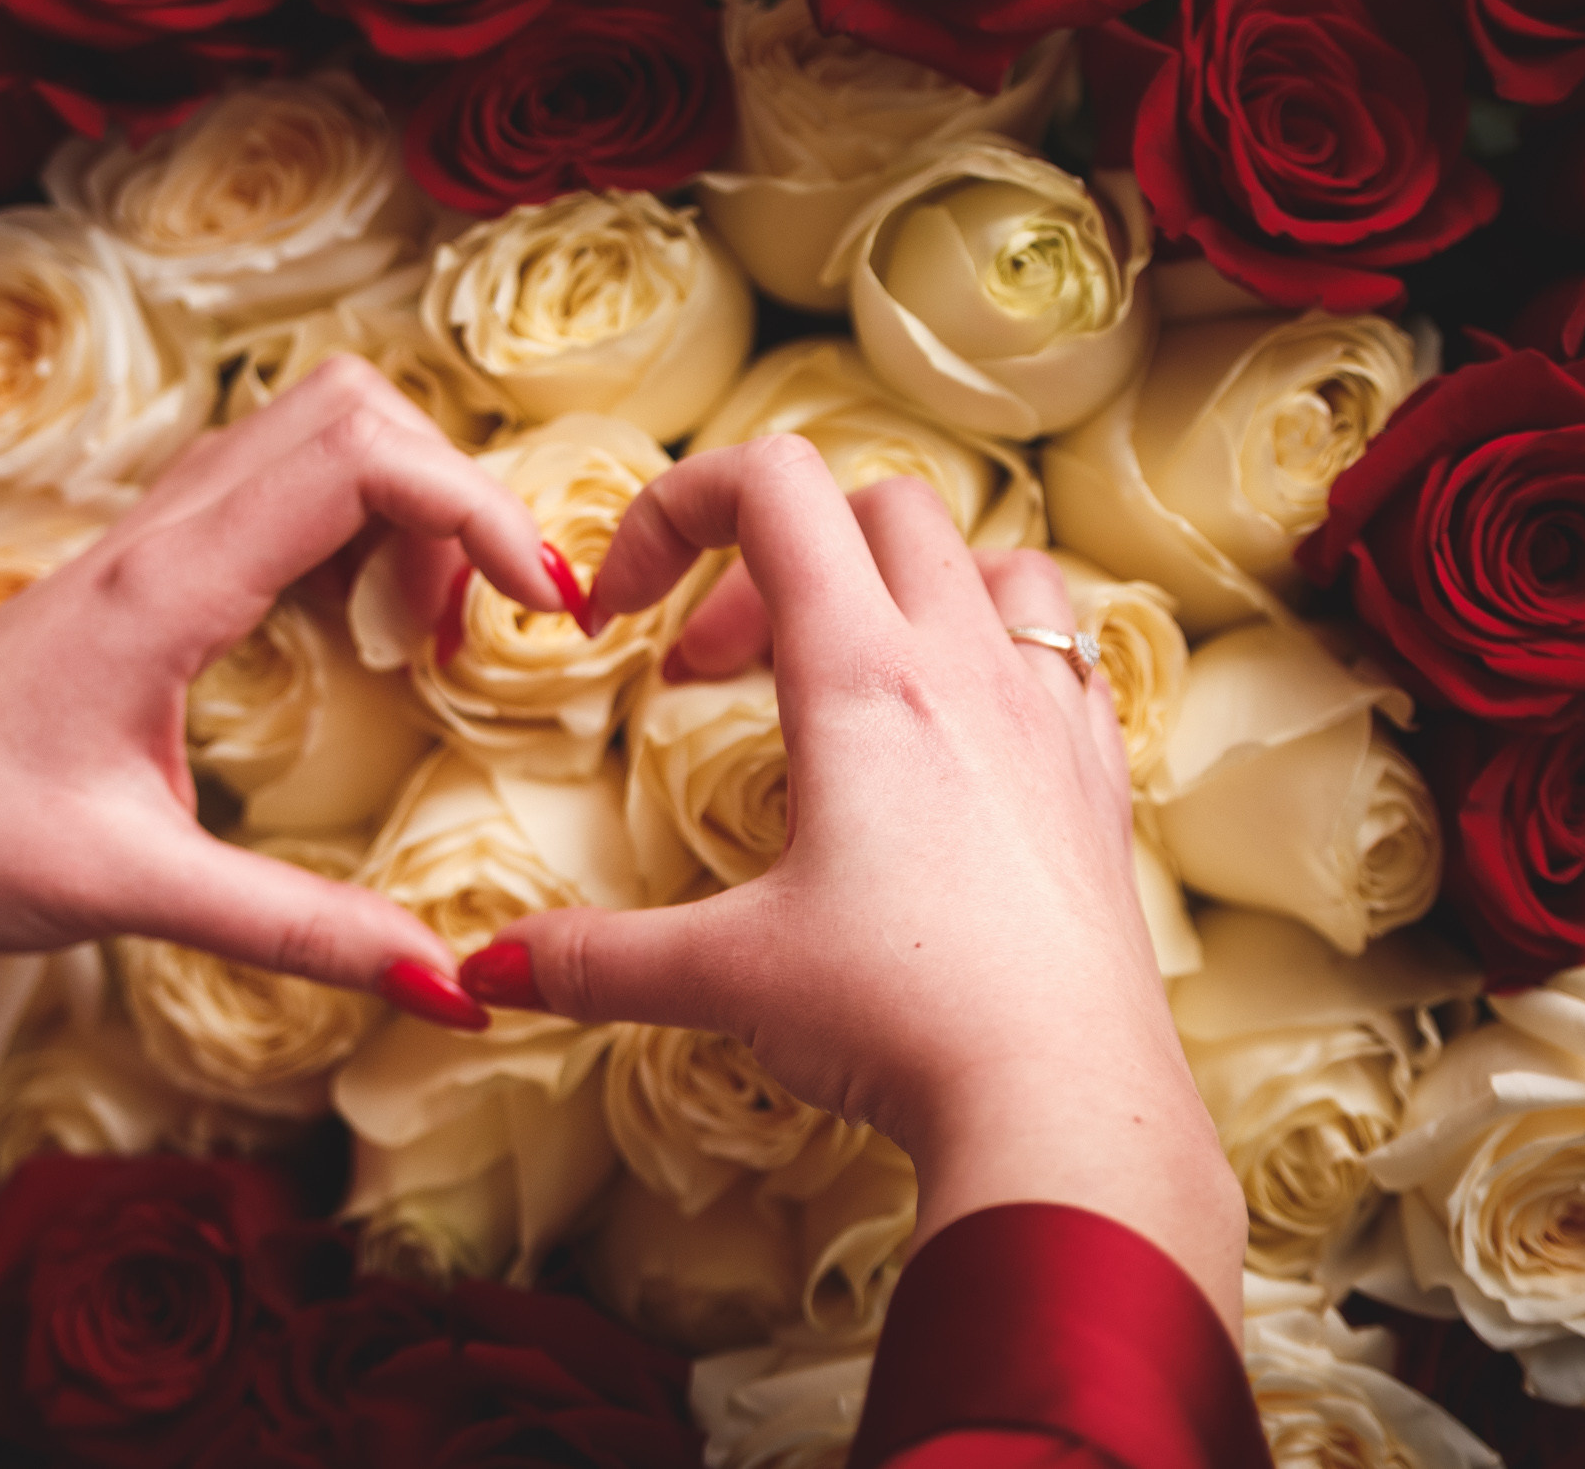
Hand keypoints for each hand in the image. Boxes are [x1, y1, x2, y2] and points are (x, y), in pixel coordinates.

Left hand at [0, 359, 568, 1059]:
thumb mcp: (129, 892)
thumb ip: (296, 930)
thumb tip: (449, 980)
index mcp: (168, 586)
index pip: (364, 460)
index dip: (481, 509)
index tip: (545, 610)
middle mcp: (163, 531)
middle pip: (354, 409)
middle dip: (456, 493)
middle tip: (485, 626)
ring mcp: (148, 538)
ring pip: (314, 434)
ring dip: (403, 506)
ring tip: (424, 638)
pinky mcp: (141, 569)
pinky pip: (274, 490)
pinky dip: (351, 526)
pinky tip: (353, 633)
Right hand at [459, 438, 1244, 1327]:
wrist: (1064, 1098)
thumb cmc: (900, 1014)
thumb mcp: (727, 977)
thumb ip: (594, 960)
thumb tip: (486, 972)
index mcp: (864, 675)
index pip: (772, 486)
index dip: (673, 510)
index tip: (623, 615)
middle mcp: (967, 667)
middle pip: (876, 508)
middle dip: (772, 558)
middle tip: (711, 668)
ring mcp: (1049, 718)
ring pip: (994, 561)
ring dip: (906, 581)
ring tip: (846, 669)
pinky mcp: (1099, 783)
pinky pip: (1065, 658)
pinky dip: (997, 657)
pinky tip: (955, 740)